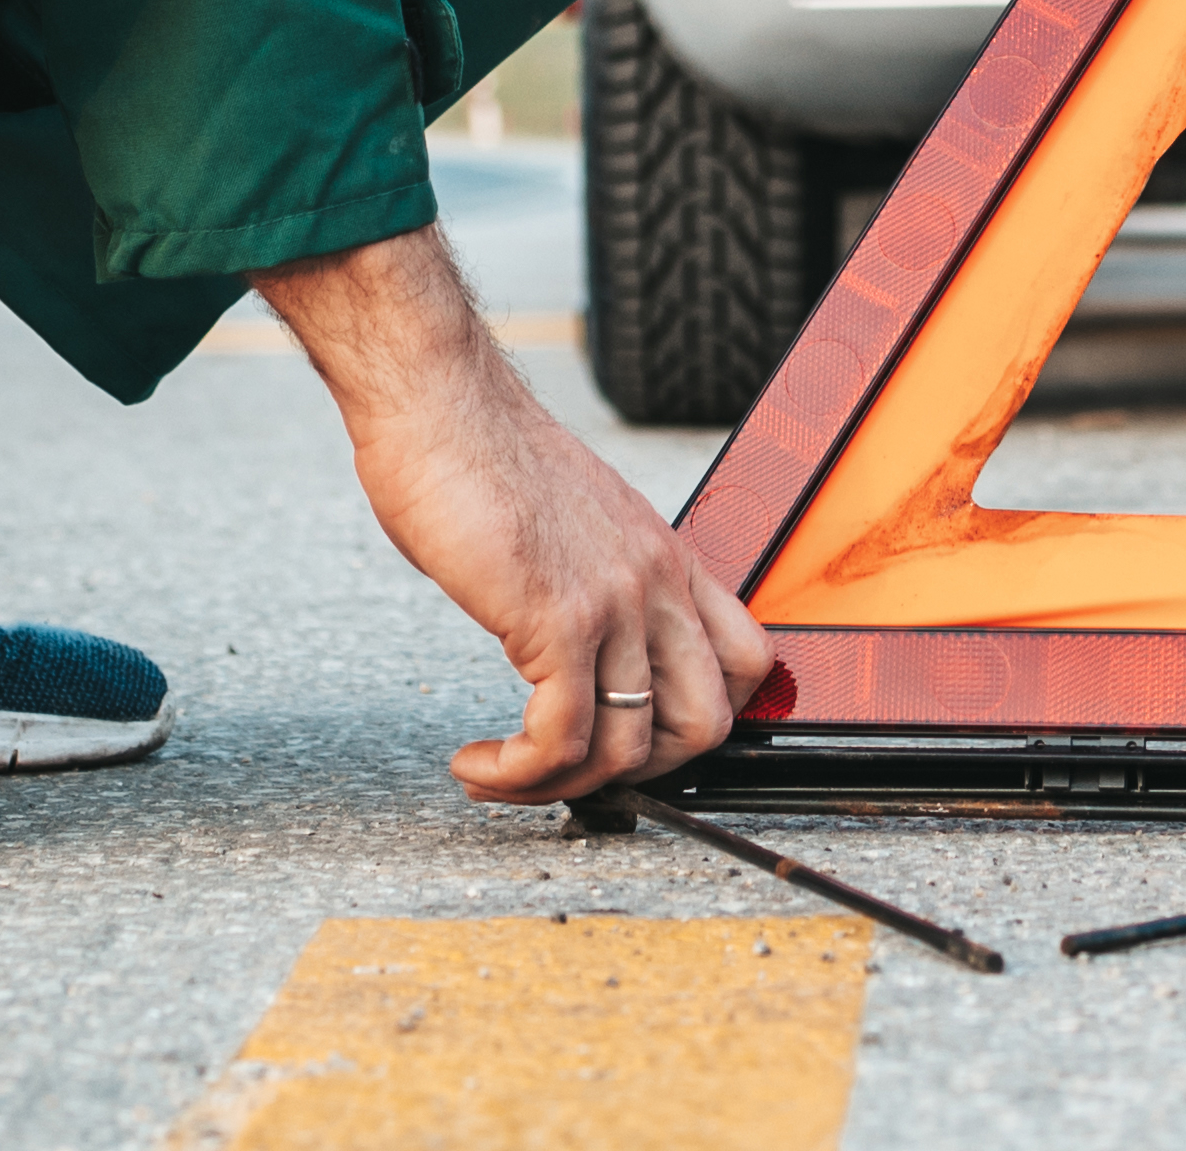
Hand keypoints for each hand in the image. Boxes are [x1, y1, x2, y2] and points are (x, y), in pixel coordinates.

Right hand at [260, 229, 769, 799]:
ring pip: (631, 748)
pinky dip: (517, 774)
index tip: (631, 744)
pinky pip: (562, 739)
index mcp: (666, 556)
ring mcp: (615, 600)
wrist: (438, 399)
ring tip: (500, 773)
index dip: (699, 722)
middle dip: (638, 774)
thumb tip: (567, 654)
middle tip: (569, 773)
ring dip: (559, 787)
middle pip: (707, 723)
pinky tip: (477, 762)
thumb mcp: (571, 524)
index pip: (746, 662)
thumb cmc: (481, 453)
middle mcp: (657, 580)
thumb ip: (591, 584)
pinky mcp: (558, 618)